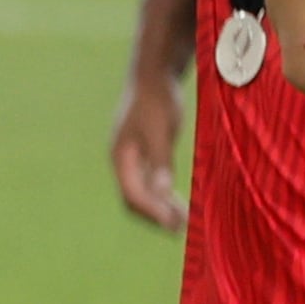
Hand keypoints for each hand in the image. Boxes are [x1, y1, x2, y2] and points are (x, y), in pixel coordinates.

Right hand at [110, 67, 186, 233]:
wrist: (155, 74)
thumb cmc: (157, 99)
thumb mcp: (160, 130)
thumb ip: (160, 161)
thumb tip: (161, 193)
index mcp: (121, 157)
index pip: (132, 195)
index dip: (152, 212)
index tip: (173, 225)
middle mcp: (123, 161)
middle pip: (133, 199)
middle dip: (155, 216)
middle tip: (180, 229)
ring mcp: (133, 158)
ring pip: (143, 193)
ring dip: (160, 208)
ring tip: (183, 221)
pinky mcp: (145, 152)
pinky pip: (150, 182)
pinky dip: (163, 195)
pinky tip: (179, 201)